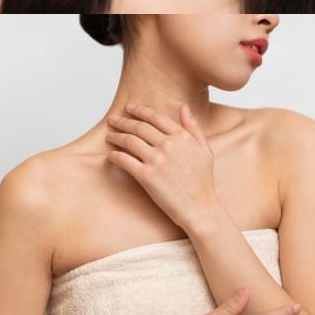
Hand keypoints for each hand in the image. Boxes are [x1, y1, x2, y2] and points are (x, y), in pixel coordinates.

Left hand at [106, 103, 220, 232]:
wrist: (200, 207)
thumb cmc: (202, 181)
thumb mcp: (204, 150)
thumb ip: (193, 127)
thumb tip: (184, 107)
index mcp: (182, 136)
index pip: (156, 117)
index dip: (140, 110)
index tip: (129, 107)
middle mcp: (168, 145)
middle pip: (139, 127)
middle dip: (123, 121)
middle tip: (113, 119)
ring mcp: (156, 160)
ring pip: (129, 141)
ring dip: (116, 137)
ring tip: (110, 136)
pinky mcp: (146, 176)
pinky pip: (125, 161)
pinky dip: (115, 156)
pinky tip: (111, 155)